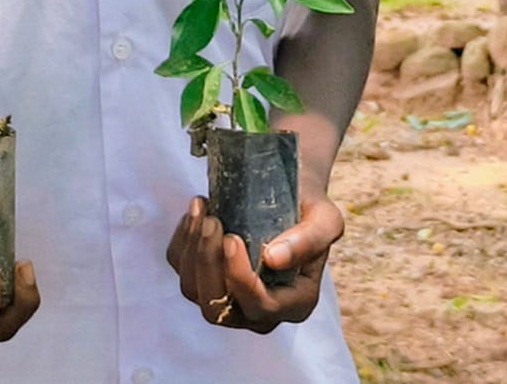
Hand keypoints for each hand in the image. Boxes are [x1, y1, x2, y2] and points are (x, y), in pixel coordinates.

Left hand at [167, 196, 342, 331]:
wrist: (290, 194)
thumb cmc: (310, 210)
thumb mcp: (324, 219)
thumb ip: (309, 239)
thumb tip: (274, 258)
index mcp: (295, 304)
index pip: (261, 307)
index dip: (240, 278)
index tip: (232, 239)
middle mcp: (259, 311)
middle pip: (218, 309)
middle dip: (208, 264)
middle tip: (213, 222)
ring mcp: (229, 299)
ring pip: (194, 291)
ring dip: (192, 249)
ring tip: (204, 210)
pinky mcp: (205, 280)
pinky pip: (181, 270)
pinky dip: (182, 241)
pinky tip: (197, 213)